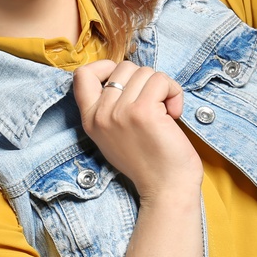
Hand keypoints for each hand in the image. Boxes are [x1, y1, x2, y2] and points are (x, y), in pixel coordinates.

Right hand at [72, 59, 201, 203]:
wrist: (166, 189)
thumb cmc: (148, 161)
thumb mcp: (113, 135)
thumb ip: (110, 107)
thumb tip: (124, 76)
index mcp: (90, 119)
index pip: (82, 74)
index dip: (105, 67)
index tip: (127, 83)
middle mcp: (100, 115)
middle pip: (123, 67)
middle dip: (145, 81)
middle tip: (154, 106)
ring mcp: (120, 112)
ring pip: (145, 71)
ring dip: (163, 88)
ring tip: (165, 113)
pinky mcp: (143, 111)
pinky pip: (161, 80)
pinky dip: (174, 92)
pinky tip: (175, 113)